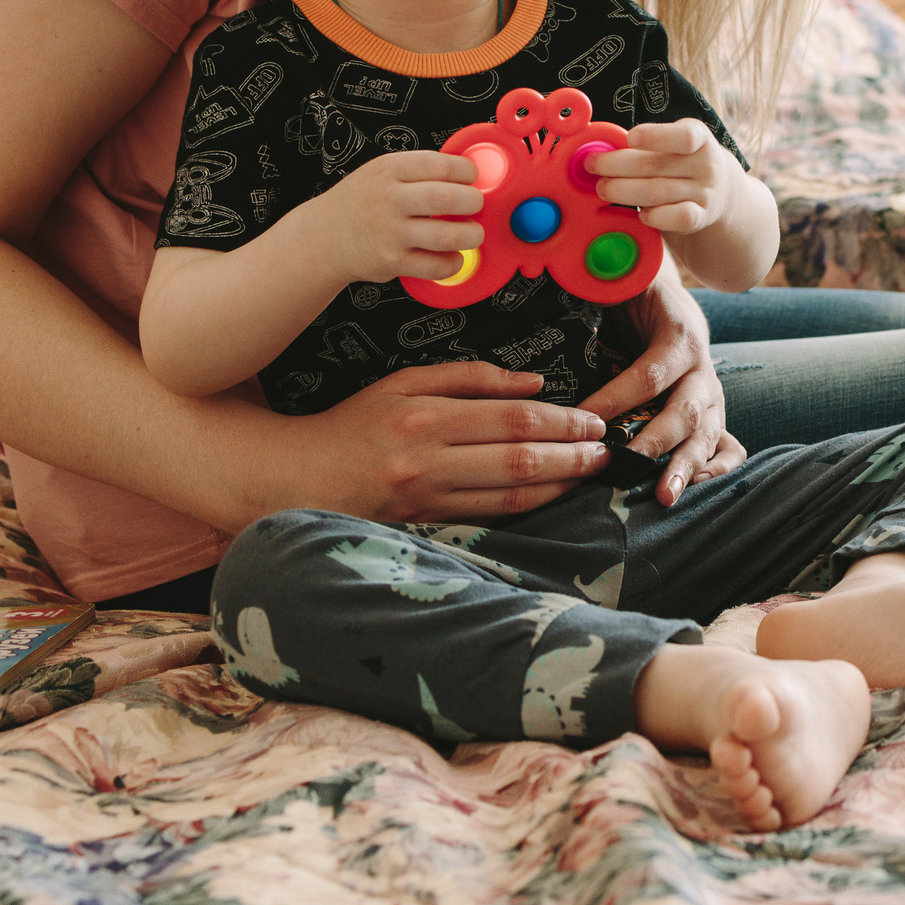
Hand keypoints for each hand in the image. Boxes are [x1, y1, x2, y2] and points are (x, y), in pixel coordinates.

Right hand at [295, 359, 611, 522]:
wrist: (297, 477)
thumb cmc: (355, 422)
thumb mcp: (404, 382)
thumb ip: (471, 378)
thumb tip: (534, 381)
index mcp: (426, 417)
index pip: (513, 418)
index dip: (562, 420)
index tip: (594, 419)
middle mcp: (428, 460)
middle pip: (520, 458)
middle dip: (573, 454)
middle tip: (607, 449)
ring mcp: (427, 499)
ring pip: (512, 494)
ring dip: (560, 484)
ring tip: (590, 472)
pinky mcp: (426, 526)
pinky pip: (490, 516)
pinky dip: (528, 506)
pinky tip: (553, 496)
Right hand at [304, 150, 483, 285]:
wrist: (324, 236)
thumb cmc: (361, 201)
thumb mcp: (382, 171)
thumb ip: (420, 170)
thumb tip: (468, 172)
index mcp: (389, 169)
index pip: (440, 164)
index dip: (466, 171)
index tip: (471, 178)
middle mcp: (388, 199)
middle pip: (446, 197)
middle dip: (473, 201)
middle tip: (475, 204)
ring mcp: (390, 232)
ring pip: (447, 236)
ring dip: (470, 235)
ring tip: (471, 232)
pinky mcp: (392, 262)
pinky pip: (436, 266)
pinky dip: (454, 262)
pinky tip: (452, 256)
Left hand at [580, 269, 744, 506]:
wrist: (671, 302)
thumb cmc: (638, 298)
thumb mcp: (626, 285)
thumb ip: (605, 287)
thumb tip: (569, 278)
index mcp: (680, 336)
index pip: (650, 373)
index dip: (617, 397)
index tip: (582, 419)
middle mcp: (702, 369)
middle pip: (685, 411)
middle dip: (657, 443)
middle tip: (626, 467)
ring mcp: (712, 395)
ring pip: (707, 434)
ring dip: (686, 468)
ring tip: (664, 497)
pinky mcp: (715, 415)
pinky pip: (728, 445)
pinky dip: (716, 468)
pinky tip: (697, 488)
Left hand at [585, 120, 741, 233]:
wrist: (720, 190)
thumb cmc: (681, 161)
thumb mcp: (673, 145)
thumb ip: (644, 144)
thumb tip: (599, 146)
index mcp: (700, 138)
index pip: (684, 136)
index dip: (656, 136)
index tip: (629, 138)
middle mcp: (706, 164)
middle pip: (657, 165)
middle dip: (618, 165)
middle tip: (593, 166)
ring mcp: (705, 192)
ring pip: (659, 192)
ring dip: (625, 191)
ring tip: (602, 188)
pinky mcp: (701, 216)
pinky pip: (678, 218)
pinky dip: (657, 217)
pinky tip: (640, 215)